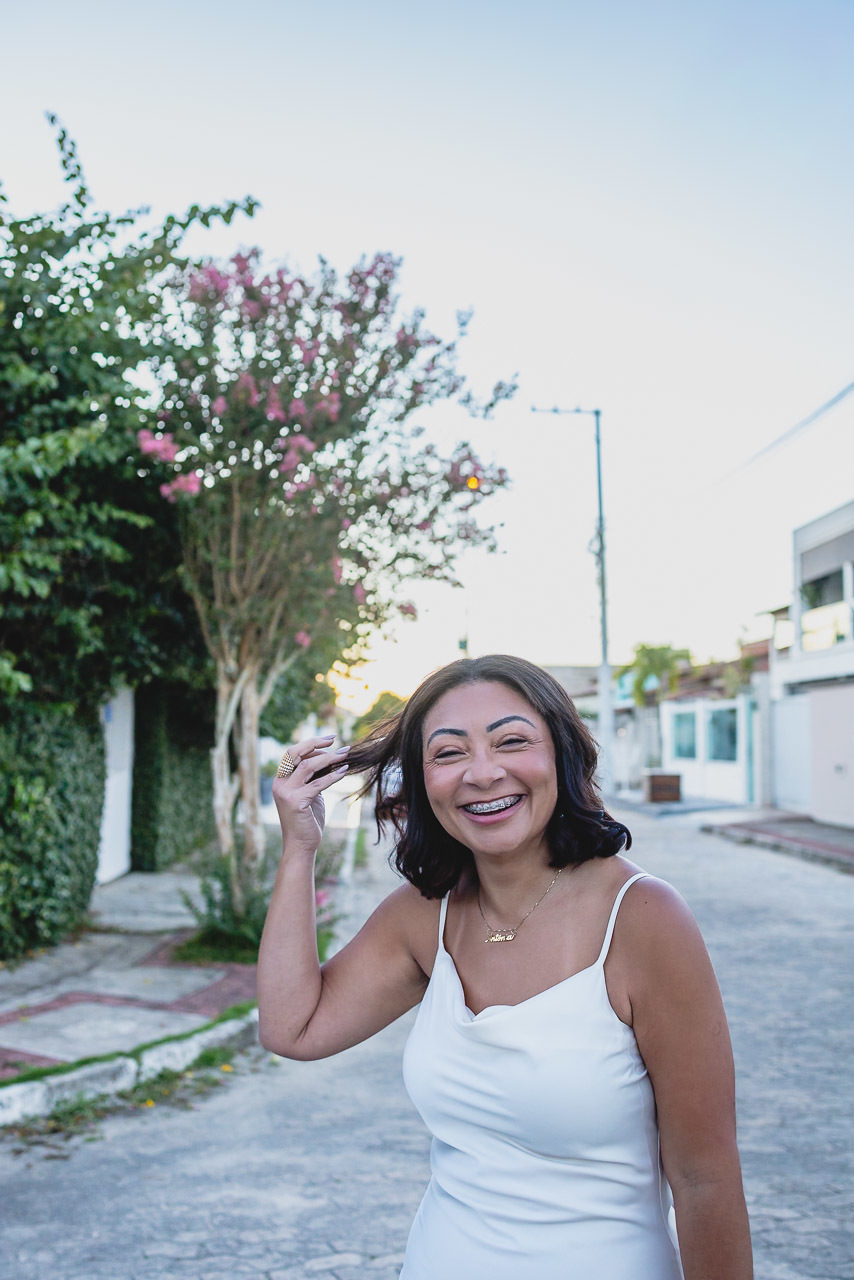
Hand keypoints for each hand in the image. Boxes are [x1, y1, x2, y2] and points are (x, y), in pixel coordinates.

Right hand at [272, 736, 349, 858]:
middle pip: (295, 753)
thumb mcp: (309, 794)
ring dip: (329, 758)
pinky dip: (333, 776)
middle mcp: (280, 784)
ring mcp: (286, 792)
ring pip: (308, 766)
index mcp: (281, 780)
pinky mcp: (296, 802)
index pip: (293, 753)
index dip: (311, 744)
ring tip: (345, 754)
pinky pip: (318, 783)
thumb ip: (312, 778)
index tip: (330, 739)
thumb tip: (328, 759)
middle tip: (335, 739)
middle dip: (316, 743)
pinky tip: (344, 771)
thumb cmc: (307, 820)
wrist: (301, 845)